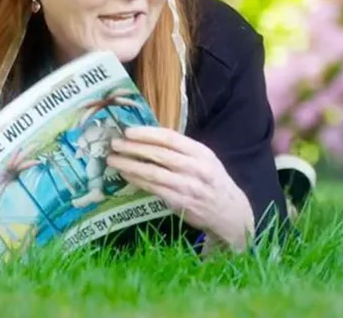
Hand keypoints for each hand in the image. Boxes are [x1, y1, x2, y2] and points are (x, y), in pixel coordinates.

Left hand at [108, 126, 254, 250]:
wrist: (229, 211)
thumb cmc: (211, 180)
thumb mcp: (204, 159)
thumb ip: (182, 150)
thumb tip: (149, 137)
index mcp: (201, 152)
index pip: (170, 138)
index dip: (147, 133)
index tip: (128, 131)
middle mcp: (196, 167)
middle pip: (160, 154)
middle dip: (134, 148)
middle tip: (114, 144)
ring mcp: (189, 186)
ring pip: (154, 173)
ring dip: (130, 165)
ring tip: (114, 160)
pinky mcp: (181, 203)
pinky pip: (154, 189)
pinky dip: (138, 181)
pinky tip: (126, 175)